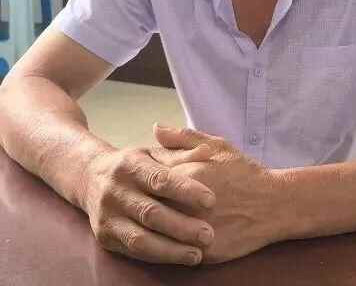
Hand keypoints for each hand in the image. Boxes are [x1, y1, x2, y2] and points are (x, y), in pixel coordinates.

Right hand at [82, 142, 216, 265]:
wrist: (91, 177)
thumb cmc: (135, 164)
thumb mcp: (154, 152)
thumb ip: (181, 153)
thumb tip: (207, 151)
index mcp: (131, 164)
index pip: (160, 179)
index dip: (186, 190)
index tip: (211, 200)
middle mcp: (116, 190)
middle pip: (151, 212)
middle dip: (182, 226)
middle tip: (208, 234)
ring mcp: (108, 216)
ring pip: (140, 238)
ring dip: (171, 249)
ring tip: (197, 254)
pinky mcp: (105, 237)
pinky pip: (133, 251)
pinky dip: (158, 256)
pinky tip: (179, 257)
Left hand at [152, 124, 280, 263]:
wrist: (273, 204)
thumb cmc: (244, 172)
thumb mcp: (217, 145)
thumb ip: (183, 137)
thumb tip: (156, 128)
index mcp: (185, 174)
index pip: (148, 175)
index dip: (143, 176)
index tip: (144, 178)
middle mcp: (184, 203)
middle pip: (148, 204)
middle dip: (143, 202)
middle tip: (145, 201)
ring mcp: (192, 229)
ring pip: (158, 232)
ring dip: (151, 227)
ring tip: (154, 221)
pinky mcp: (202, 252)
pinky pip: (174, 253)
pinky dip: (167, 247)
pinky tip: (166, 241)